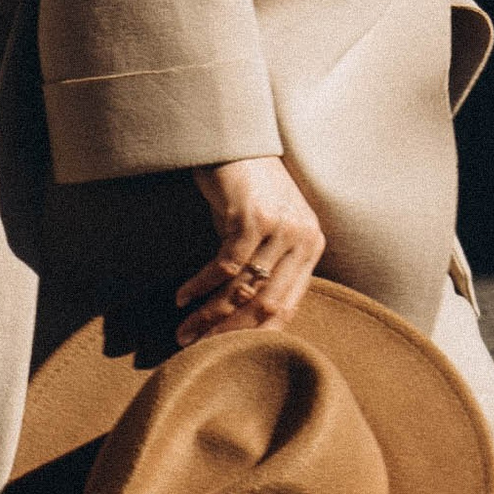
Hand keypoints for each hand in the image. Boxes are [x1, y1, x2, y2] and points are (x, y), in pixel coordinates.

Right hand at [176, 156, 326, 345]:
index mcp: (312, 245)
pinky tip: (182, 298)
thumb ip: (265, 267)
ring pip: (243, 288)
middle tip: (200, 350)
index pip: (288, 304)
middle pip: (267, 303)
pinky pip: (225, 265)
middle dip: (230, 332)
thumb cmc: (248, 189)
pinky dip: (200, 286)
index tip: (228, 352)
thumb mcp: (267, 230)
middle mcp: (303, 237)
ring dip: (209, 315)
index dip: (256, 334)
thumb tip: (241, 318)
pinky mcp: (253, 217)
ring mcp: (280, 227)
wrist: (235, 141)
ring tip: (184, 333)